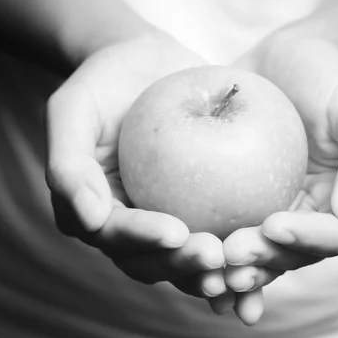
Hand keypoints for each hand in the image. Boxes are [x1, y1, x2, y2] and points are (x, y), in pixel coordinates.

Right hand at [45, 33, 227, 299]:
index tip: (175, 232)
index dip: (142, 240)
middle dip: (182, 266)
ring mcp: (163, 221)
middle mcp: (128, 227)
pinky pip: (220, 232)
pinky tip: (269, 246)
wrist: (144, 65)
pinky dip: (240, 245)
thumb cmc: (103, 83)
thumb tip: (90, 219)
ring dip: (213, 272)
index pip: (114, 235)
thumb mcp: (72, 109)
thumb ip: (69, 164)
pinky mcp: (199, 211)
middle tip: (215, 256)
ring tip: (242, 268)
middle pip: (151, 261)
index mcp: (92, 213)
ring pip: (186, 260)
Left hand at [213, 31, 337, 324]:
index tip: (272, 226)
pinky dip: (212, 247)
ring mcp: (280, 212)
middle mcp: (315, 216)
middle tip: (231, 252)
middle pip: (294, 254)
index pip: (336, 235)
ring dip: (236, 267)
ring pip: (261, 253)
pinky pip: (229, 229)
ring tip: (209, 266)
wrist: (284, 58)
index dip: (307, 239)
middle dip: (265, 260)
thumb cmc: (326, 74)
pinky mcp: (245, 204)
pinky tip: (185, 253)